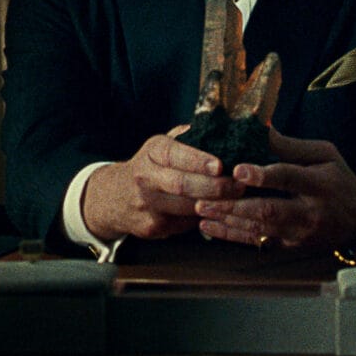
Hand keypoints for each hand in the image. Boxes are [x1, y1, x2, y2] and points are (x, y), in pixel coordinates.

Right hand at [81, 125, 244, 241]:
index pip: (174, 154)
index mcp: (152, 152)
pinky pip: (185, 224)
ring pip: (187, 208)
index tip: (220, 165)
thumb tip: (223, 127)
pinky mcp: (152, 227)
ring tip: (237, 199)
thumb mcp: (162, 145)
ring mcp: (147, 204)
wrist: (115, 197)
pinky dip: (205, 218)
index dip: (198, 161)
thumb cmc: (152, 166)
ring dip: (216, 204)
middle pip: (181, 184)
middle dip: (214, 186)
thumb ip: (188, 138)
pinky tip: (219, 212)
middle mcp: (145, 177)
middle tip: (239, 185)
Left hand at [194, 128, 355, 252]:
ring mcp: (300, 234)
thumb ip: (290, 145)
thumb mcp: (323, 154)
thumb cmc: (338, 179)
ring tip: (201, 208)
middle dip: (235, 204)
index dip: (263, 175)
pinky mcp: (291, 247)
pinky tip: (209, 226)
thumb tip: (258, 127)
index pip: (289, 178)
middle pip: (269, 210)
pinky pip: (258, 242)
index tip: (237, 170)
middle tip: (205, 195)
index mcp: (320, 183)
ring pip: (260, 229)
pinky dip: (232, 235)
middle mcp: (310, 212)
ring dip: (227, 219)